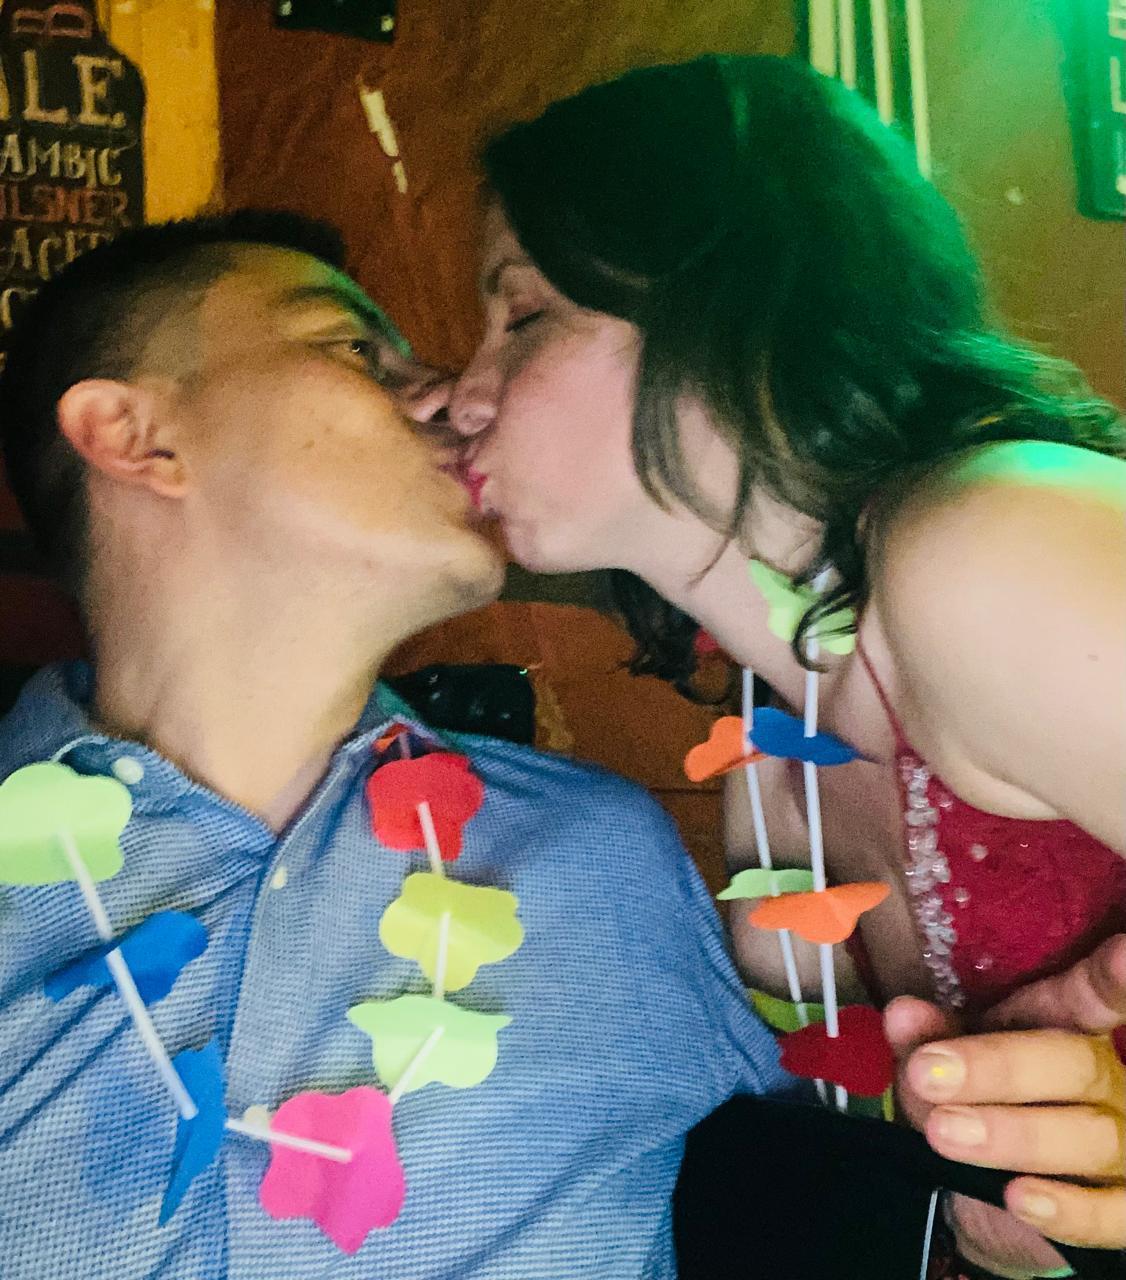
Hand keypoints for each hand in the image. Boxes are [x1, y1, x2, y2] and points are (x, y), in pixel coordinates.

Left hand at [886, 935, 1125, 1274]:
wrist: (991, 1192)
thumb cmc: (977, 1102)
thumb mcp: (947, 1063)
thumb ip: (927, 1038)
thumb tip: (902, 1014)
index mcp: (1065, 1027)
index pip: (1092, 994)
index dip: (1111, 977)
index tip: (1124, 950)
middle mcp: (1104, 1079)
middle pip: (1073, 1064)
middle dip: (997, 1068)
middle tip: (926, 1074)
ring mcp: (1121, 1143)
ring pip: (1090, 1136)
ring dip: (1012, 1134)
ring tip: (943, 1131)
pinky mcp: (1122, 1208)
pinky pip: (1111, 1214)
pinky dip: (1066, 1209)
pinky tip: (1019, 1198)